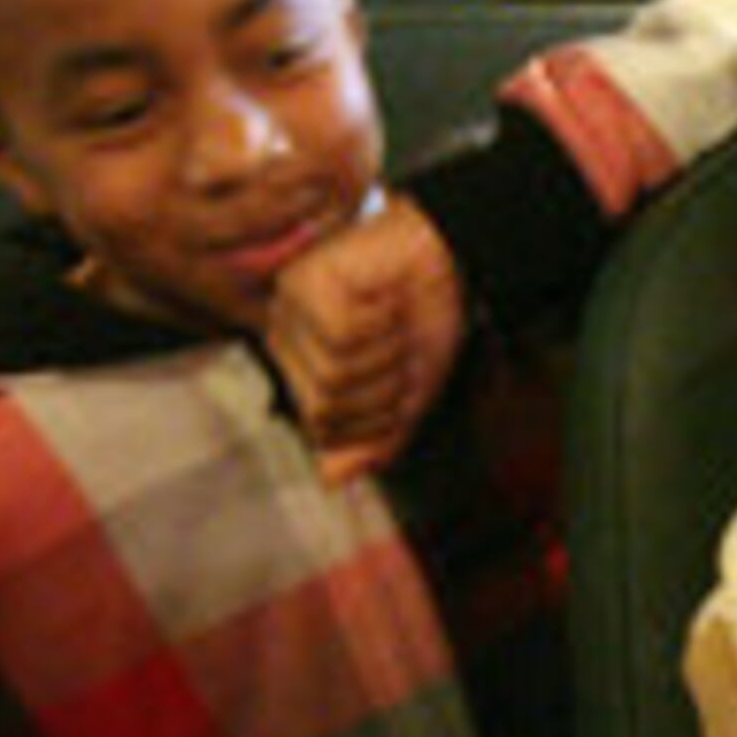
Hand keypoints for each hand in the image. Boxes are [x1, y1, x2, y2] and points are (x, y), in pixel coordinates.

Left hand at [264, 193, 467, 485]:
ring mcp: (290, 310)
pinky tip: (384, 297)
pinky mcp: (304, 282)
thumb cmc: (425, 317)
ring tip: (395, 319)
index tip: (405, 376)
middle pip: (326, 408)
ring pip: (333, 374)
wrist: (449, 255)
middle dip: (383, 386)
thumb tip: (331, 481)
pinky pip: (341, 335)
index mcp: (303, 368)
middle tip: (402, 346)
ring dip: (385, 352)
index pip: (326, 431)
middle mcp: (286, 339)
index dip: (380, 415)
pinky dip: (380, 322)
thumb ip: (374, 441)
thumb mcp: (409, 396)